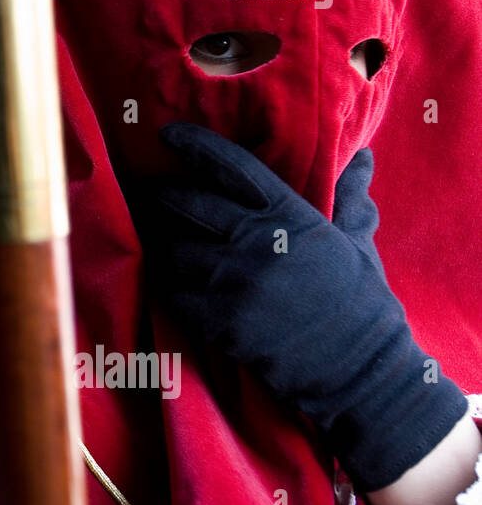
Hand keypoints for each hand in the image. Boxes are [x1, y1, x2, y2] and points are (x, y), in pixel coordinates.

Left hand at [138, 122, 466, 491]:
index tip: (166, 133)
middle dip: (158, 192)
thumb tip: (359, 157)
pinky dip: (167, 285)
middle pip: (188, 202)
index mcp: (289, 216)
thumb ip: (349, 198)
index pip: (232, 166)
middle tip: (142, 187)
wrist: (360, 371)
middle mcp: (257, 242)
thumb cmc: (361, 303)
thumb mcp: (357, 242)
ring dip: (159, 242)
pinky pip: (174, 294)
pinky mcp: (220, 322)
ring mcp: (235, 283)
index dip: (195, 145)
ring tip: (149, 234)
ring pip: (173, 250)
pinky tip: (165, 279)